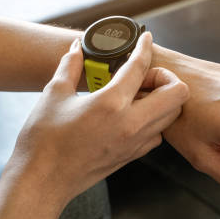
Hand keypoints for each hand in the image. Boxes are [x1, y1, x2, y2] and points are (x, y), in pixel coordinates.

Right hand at [8, 33, 188, 205]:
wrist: (43, 180)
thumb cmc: (43, 139)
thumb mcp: (54, 94)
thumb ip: (69, 66)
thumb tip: (77, 48)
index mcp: (111, 104)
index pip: (140, 67)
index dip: (145, 47)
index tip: (146, 38)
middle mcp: (130, 124)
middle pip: (177, 93)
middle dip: (165, 77)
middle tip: (141, 76)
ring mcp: (134, 143)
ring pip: (172, 115)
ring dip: (162, 99)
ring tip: (136, 94)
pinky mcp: (131, 156)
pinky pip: (157, 133)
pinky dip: (153, 119)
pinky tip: (131, 114)